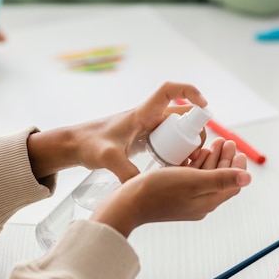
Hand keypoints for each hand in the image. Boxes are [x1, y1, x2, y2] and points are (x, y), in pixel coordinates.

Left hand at [26, 82, 208, 181]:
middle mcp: (147, 118)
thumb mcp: (108, 158)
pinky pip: (168, 141)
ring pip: (176, 130)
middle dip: (194, 130)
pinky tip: (177, 168)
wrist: (74, 146)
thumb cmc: (89, 143)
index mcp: (142, 113)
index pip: (169, 91)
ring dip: (187, 143)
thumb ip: (125, 171)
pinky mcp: (144, 140)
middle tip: (196, 152)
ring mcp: (147, 129)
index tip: (204, 106)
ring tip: (190, 162)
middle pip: (181, 115)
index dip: (190, 92)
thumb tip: (142, 186)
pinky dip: (177, 151)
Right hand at [90, 137, 250, 236]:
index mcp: (207, 202)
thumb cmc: (157, 191)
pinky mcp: (172, 196)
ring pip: (204, 178)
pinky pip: (189, 179)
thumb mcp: (192, 180)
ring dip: (210, 160)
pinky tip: (192, 154)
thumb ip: (220, 178)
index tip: (237, 149)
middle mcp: (199, 204)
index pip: (231, 184)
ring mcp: (185, 201)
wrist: (127, 204)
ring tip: (211, 144)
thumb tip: (248, 178)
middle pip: (219, 180)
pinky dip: (195, 166)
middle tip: (225, 141)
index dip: (236, 166)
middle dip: (224, 159)